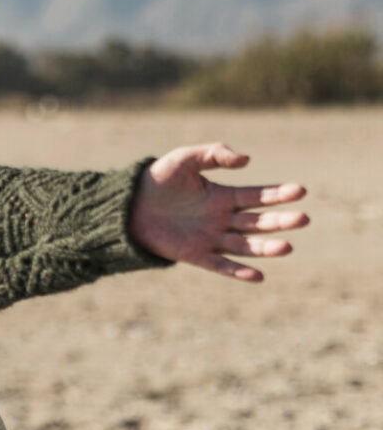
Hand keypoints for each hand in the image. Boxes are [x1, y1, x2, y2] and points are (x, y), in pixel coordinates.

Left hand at [128, 142, 308, 281]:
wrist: (127, 204)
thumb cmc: (157, 178)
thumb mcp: (185, 159)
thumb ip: (214, 154)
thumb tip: (247, 160)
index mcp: (222, 196)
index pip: (257, 197)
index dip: (278, 195)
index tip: (300, 191)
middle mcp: (221, 219)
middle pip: (257, 222)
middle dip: (280, 221)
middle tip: (303, 218)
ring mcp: (210, 238)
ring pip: (245, 246)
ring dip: (266, 248)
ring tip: (287, 246)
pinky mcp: (195, 255)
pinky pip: (220, 266)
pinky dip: (238, 272)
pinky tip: (257, 275)